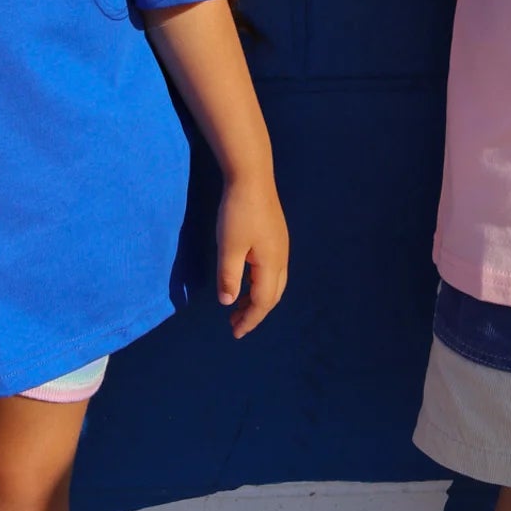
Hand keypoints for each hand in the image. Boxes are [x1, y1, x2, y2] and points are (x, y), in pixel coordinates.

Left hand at [216, 175, 289, 337]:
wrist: (251, 177)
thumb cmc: (238, 212)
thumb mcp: (229, 247)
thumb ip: (229, 277)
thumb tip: (229, 303)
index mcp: (272, 264)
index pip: (263, 302)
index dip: (250, 319)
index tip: (235, 333)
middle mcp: (282, 258)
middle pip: (272, 295)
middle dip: (255, 312)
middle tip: (235, 324)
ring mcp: (281, 246)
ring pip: (273, 283)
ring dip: (257, 298)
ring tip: (238, 306)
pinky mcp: (276, 237)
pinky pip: (271, 271)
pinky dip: (259, 284)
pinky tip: (246, 280)